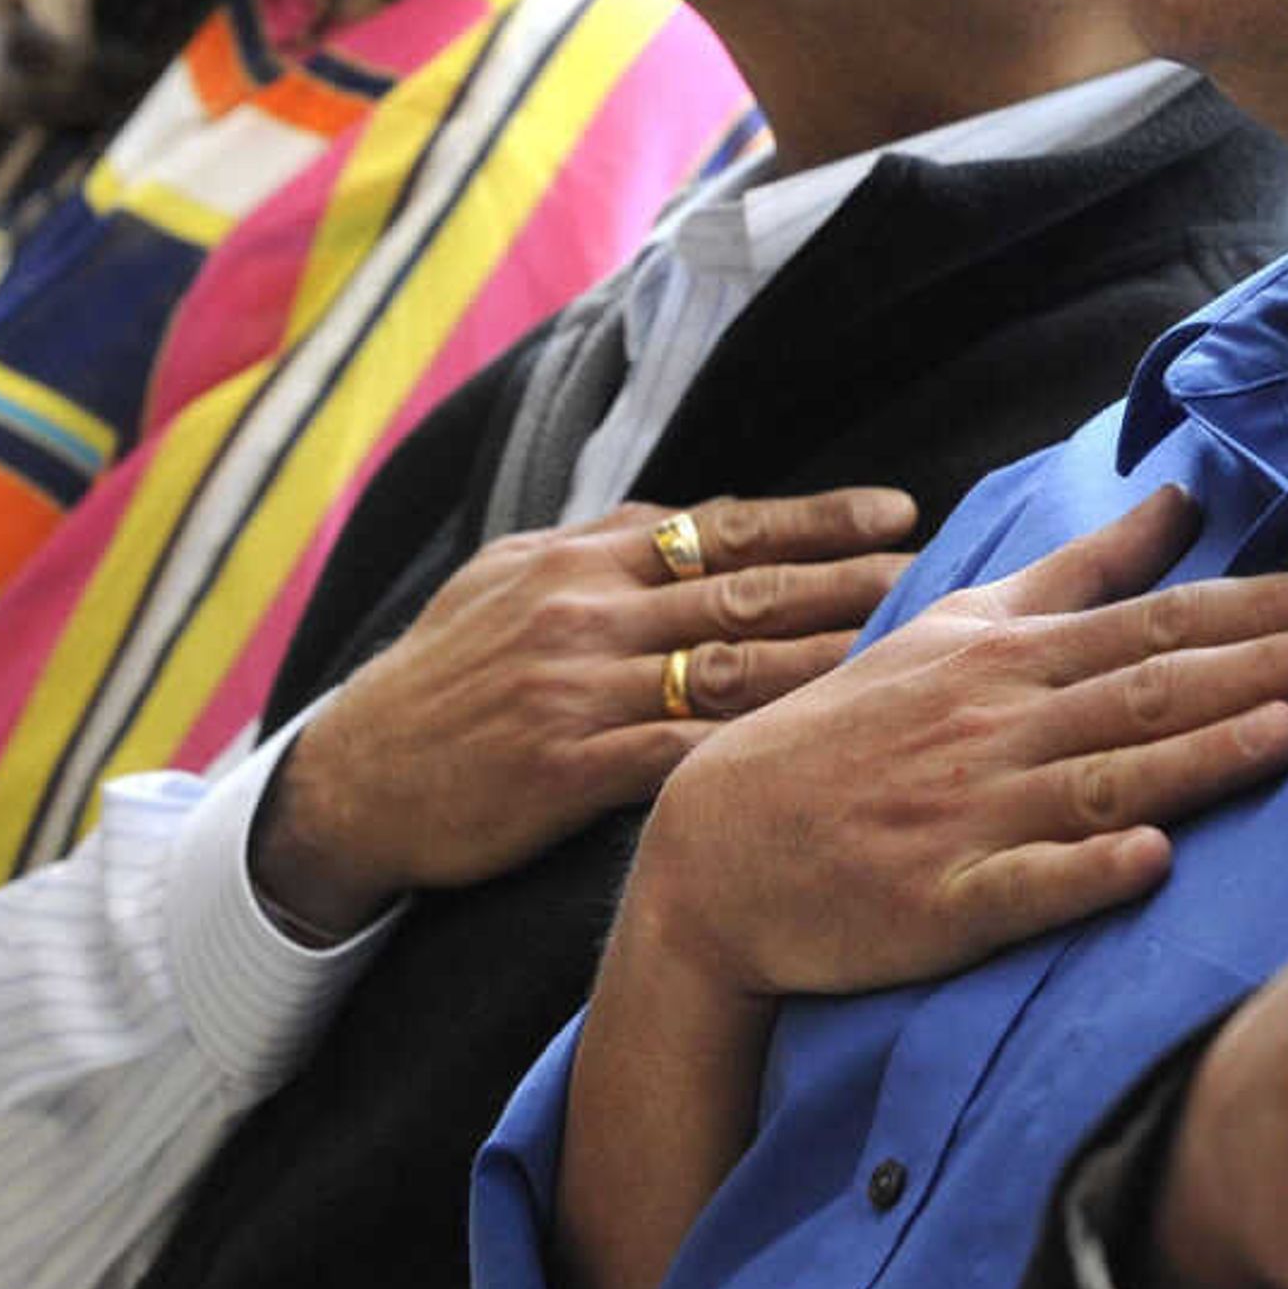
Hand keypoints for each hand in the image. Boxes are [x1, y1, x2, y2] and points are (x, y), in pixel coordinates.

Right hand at [259, 488, 920, 933]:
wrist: (354, 778)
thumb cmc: (437, 680)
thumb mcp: (501, 582)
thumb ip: (596, 550)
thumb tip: (681, 521)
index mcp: (576, 559)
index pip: (719, 526)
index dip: (815, 518)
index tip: (896, 510)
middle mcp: (585, 611)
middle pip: (742, 587)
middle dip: (847, 576)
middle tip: (932, 572)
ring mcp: (580, 688)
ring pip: (729, 666)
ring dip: (825, 656)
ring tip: (905, 651)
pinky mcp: (572, 766)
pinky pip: (686, 751)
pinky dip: (759, 745)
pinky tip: (824, 746)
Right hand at [623, 486, 1287, 1005]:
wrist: (722, 847)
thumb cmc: (854, 732)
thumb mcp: (959, 629)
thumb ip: (1080, 571)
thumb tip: (1182, 501)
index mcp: (1009, 660)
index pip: (1156, 624)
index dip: (1259, 609)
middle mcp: (999, 729)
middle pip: (1147, 692)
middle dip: (1260, 668)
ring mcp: (972, 816)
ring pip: (1101, 780)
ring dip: (1194, 758)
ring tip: (1287, 734)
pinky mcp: (943, 904)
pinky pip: (1022, 888)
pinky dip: (1083, 872)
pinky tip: (1150, 864)